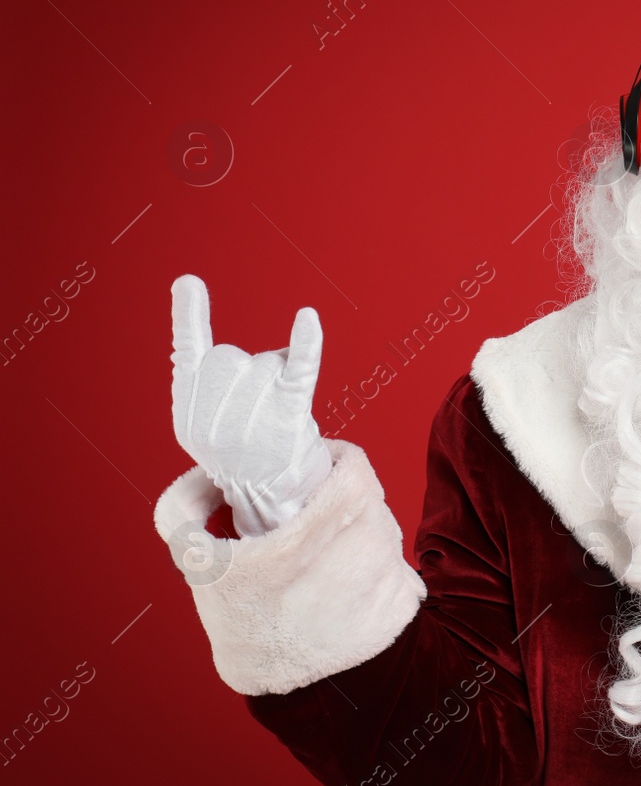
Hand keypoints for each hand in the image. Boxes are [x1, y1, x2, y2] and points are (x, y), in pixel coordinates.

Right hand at [170, 275, 332, 534]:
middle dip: (255, 371)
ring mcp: (248, 416)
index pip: (188, 355)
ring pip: (269, 361)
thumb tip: (234, 339)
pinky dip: (306, 342)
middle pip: (236, 355)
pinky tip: (308, 318)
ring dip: (282, 377)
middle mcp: (211, 416)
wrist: (273, 503)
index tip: (189, 282)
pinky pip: (298, 368)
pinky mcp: (286, 416)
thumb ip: (210, 383)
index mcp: (188, 413)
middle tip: (262, 412)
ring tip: (279, 417)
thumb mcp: (212, 426)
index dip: (189, 316)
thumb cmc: (248, 455)